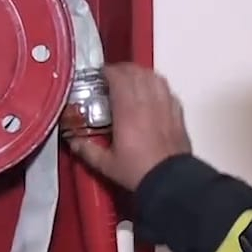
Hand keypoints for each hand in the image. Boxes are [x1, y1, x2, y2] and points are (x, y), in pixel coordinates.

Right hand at [69, 63, 191, 190]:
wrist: (170, 182)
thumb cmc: (138, 171)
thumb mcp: (107, 164)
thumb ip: (88, 151)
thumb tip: (74, 142)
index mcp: (128, 111)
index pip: (119, 77)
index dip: (108, 71)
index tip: (100, 75)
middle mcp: (148, 103)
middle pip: (137, 72)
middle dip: (123, 69)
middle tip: (113, 76)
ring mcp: (166, 106)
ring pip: (155, 77)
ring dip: (142, 74)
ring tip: (133, 80)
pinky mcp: (178, 114)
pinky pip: (168, 91)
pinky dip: (158, 86)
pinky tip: (153, 93)